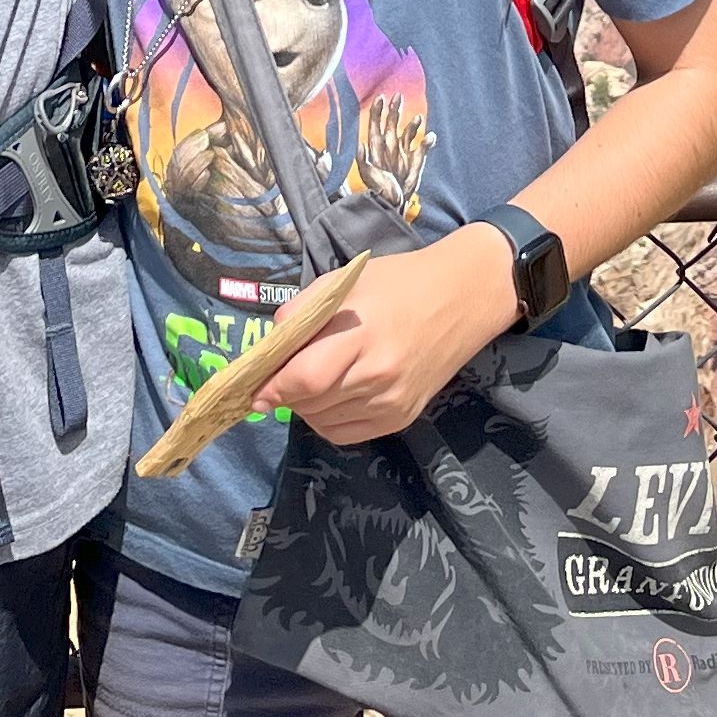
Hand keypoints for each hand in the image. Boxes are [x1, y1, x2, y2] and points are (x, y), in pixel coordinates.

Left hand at [256, 228, 513, 443]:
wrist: (463, 298)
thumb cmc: (399, 282)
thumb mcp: (345, 282)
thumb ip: (302, 312)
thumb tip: (269, 349)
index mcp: (362, 335)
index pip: (304, 378)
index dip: (273, 389)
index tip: (253, 391)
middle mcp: (379, 375)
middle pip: (311, 403)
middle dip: (286, 395)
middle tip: (281, 377)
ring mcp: (392, 402)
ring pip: (325, 422)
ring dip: (306, 407)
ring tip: (311, 380)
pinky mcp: (402, 418)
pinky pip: (347, 434)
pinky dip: (328, 420)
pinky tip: (332, 396)